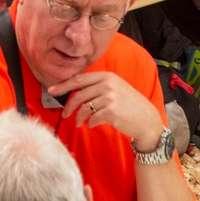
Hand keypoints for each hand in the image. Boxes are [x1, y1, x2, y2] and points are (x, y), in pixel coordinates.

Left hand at [50, 72, 164, 151]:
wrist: (147, 120)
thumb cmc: (129, 105)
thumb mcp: (115, 88)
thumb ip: (97, 86)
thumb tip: (74, 90)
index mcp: (106, 76)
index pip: (79, 78)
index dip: (63, 85)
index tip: (52, 90)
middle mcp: (107, 83)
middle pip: (79, 94)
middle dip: (68, 105)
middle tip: (64, 114)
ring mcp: (110, 96)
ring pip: (84, 107)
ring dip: (78, 117)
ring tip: (77, 123)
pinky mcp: (112, 110)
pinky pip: (93, 117)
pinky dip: (89, 123)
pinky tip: (91, 125)